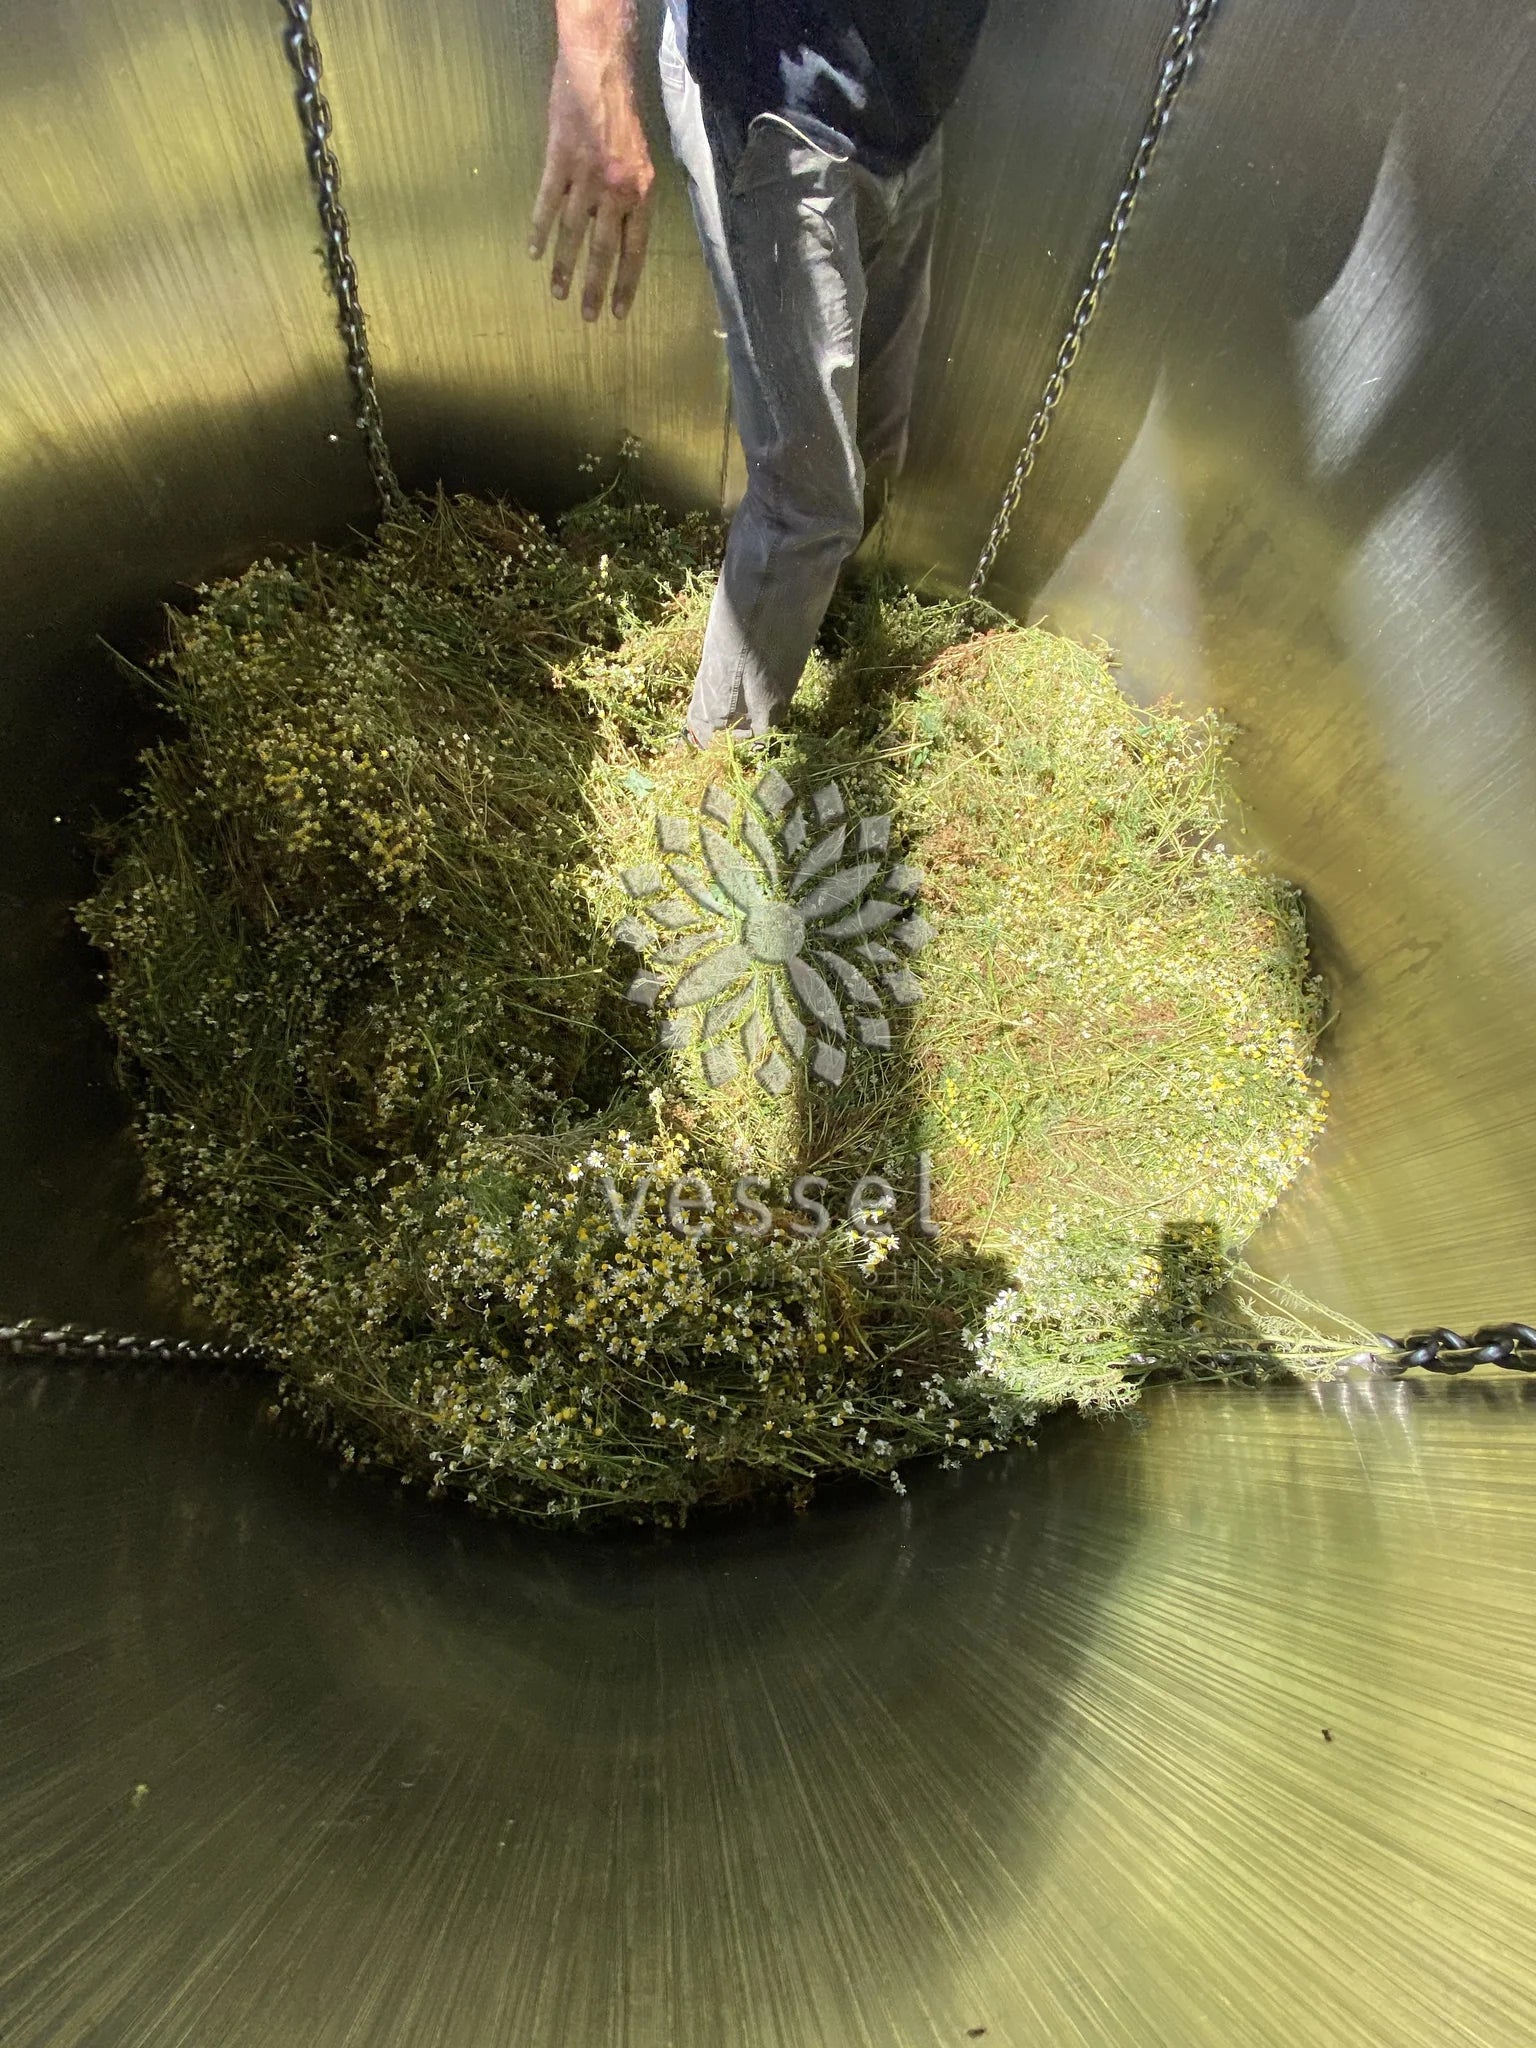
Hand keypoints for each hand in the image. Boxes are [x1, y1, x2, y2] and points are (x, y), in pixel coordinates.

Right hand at [528, 50, 654, 320]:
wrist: (600, 73)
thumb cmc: (623, 115)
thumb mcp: (641, 160)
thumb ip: (631, 197)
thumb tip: (620, 232)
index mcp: (641, 192)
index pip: (634, 249)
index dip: (625, 282)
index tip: (617, 312)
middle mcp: (616, 190)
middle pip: (603, 249)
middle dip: (594, 286)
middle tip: (587, 316)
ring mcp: (586, 176)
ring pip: (572, 232)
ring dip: (563, 265)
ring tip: (557, 292)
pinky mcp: (559, 161)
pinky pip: (546, 203)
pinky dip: (539, 229)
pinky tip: (533, 252)